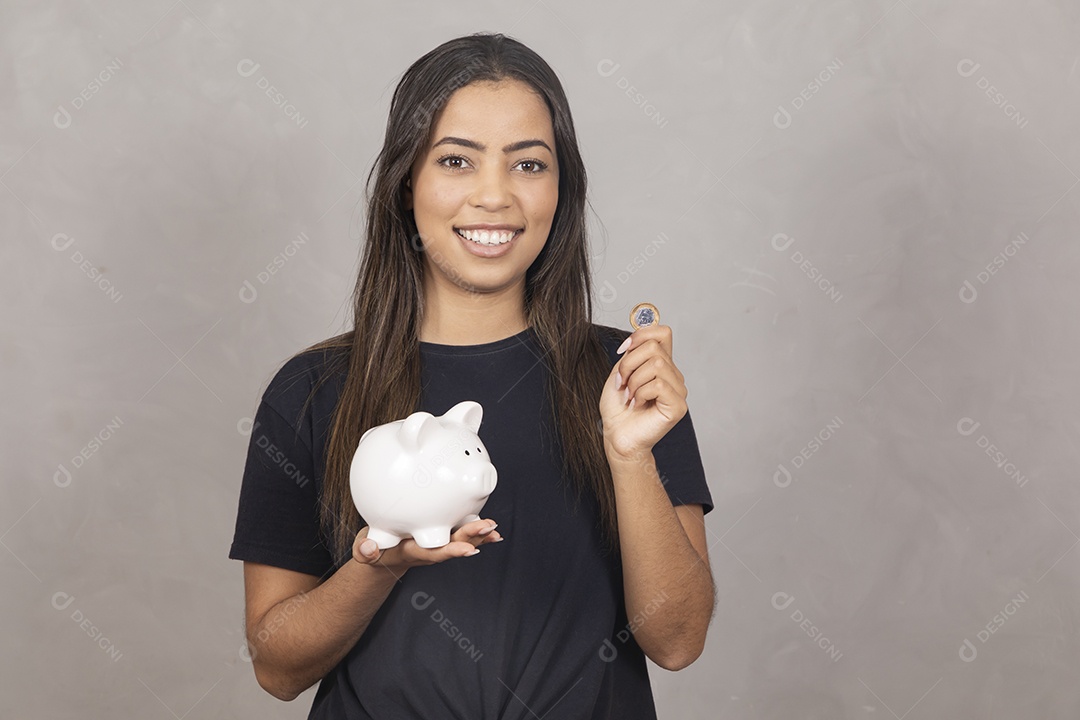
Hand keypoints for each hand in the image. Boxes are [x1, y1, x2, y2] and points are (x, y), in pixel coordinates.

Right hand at [351, 518, 501, 572]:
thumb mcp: (365, 551)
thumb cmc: (375, 549)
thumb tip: (367, 549)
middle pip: (452, 544)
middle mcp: (428, 549)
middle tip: (488, 529)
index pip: (434, 552)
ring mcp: (435, 542)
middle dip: (471, 537)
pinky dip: (476, 532)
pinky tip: (492, 529)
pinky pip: (460, 533)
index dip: (451, 551)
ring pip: (459, 538)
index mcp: (412, 552)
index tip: (468, 550)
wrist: (382, 556)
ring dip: (478, 535)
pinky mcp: (439, 535)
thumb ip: (365, 550)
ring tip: (494, 529)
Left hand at [599, 324, 687, 460]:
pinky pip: (659, 384)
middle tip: (623, 383)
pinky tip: (638, 404)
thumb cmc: (618, 407)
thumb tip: (638, 336)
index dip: (641, 335)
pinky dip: (641, 393)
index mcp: (662, 364)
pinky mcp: (678, 406)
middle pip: (654, 348)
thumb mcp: (620, 371)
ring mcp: (679, 390)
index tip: (623, 350)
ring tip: (631, 396)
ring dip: (634, 380)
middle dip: (629, 364)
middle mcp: (673, 375)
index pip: (663, 332)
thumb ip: (633, 352)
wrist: (616, 434)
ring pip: (656, 364)